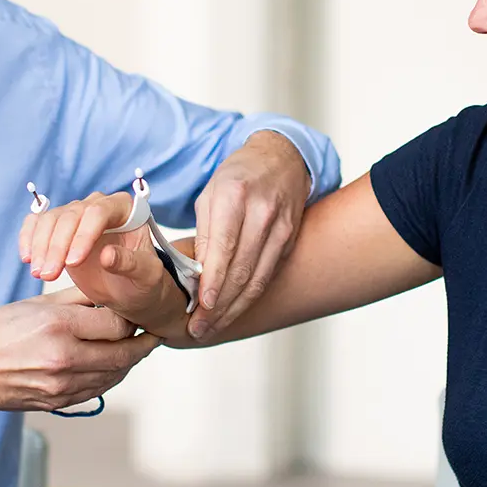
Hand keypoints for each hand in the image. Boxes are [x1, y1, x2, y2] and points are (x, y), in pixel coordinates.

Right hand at [0, 287, 158, 416]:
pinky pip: (96, 391)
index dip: (130, 318)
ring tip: (138, 349)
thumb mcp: (36, 304)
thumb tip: (110, 296)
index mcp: (58, 326)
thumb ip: (77, 300)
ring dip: (129, 363)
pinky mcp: (55, 402)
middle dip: (142, 344)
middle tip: (154, 334)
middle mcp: (63, 358)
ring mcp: (60, 386)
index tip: (138, 312)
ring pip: (113, 375)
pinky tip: (113, 367)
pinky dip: (110, 378)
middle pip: (122, 353)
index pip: (115, 323)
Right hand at [18, 192, 189, 332]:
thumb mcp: (146, 276)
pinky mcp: (59, 229)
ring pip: (51, 219)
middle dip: (57, 245)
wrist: (131, 291)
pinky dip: (29, 238)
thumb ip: (130, 263)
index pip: (99, 212)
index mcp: (125, 209)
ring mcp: (77, 216)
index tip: (73, 263)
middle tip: (48, 275)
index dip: (83, 235)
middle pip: (70, 215)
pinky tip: (27, 258)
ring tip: (39, 273)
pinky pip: (37, 223)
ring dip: (40, 246)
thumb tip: (107, 255)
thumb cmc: (144, 282)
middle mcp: (99, 206)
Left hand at [190, 131, 308, 337]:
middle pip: (242, 269)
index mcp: (236, 195)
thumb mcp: (210, 194)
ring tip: (213, 326)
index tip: (202, 306)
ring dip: (235, 308)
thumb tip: (196, 276)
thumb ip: (204, 234)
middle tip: (199, 328)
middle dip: (220, 304)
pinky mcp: (290, 239)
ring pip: (258, 278)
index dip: (214, 280)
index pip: (224, 247)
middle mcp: (262, 212)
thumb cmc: (238, 176)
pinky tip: (234, 309)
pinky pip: (269, 274)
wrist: (281, 159)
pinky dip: (251, 296)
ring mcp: (281, 227)